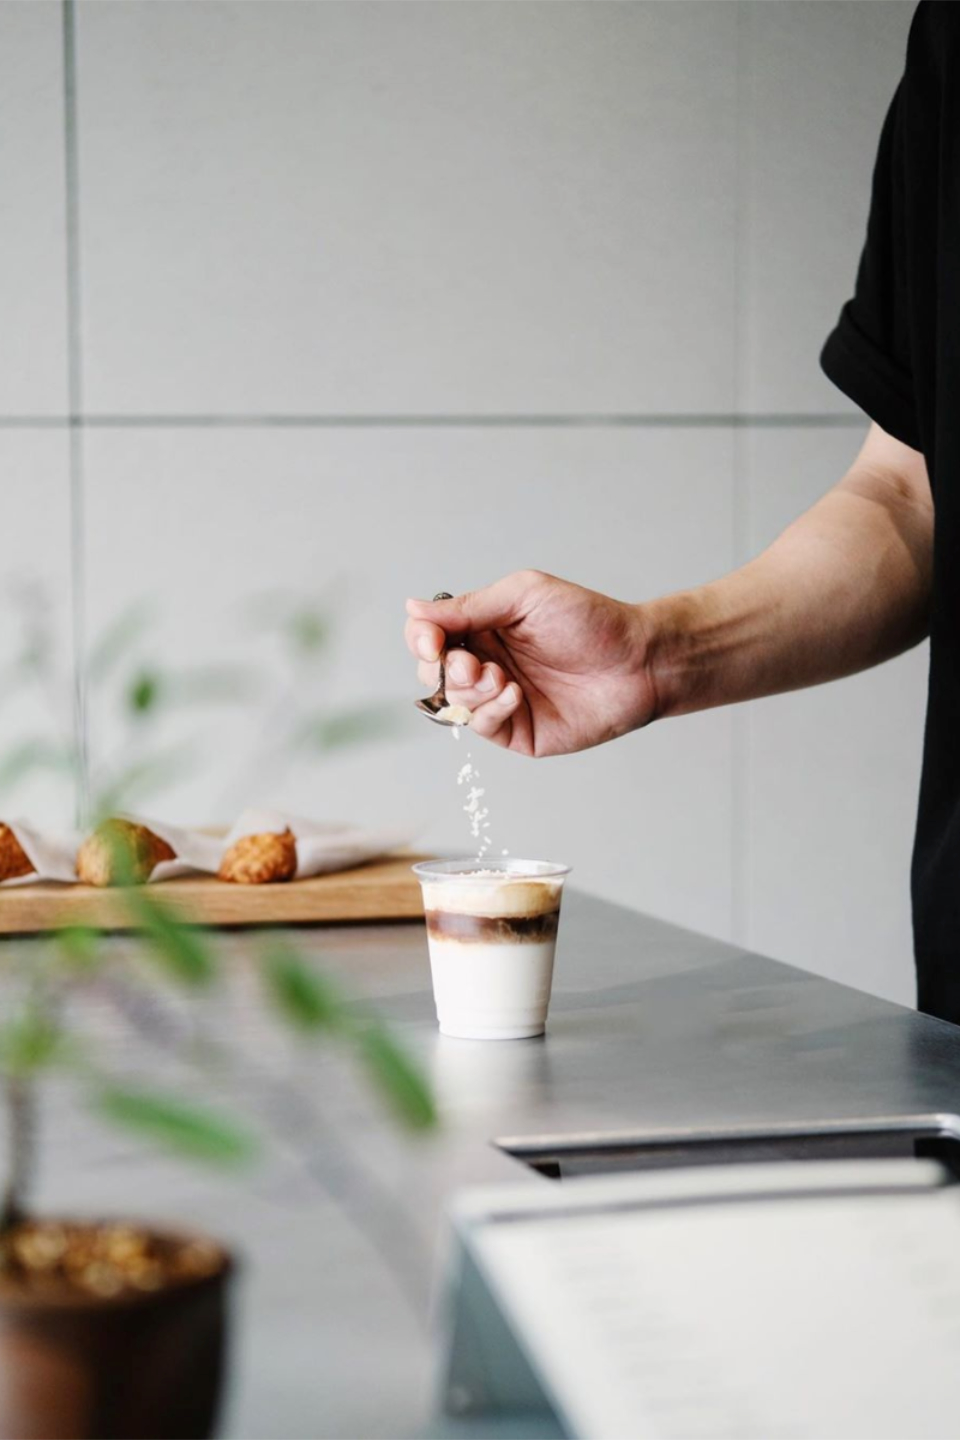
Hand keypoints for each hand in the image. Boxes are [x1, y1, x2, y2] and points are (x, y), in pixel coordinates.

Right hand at [404, 571, 656, 755]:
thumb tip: (413, 609)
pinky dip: (489, 710)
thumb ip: (468, 607)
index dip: (421, 639)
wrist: (638, 660)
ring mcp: (500, 700)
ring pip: (452, 703)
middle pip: (432, 673)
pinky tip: (513, 694)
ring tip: (499, 677)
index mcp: (483, 628)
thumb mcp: (523, 596)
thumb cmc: (589, 620)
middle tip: (470, 664)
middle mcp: (486, 664)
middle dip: (443, 669)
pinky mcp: (518, 731)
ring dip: (467, 690)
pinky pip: (482, 727)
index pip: (430, 637)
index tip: (431, 641)